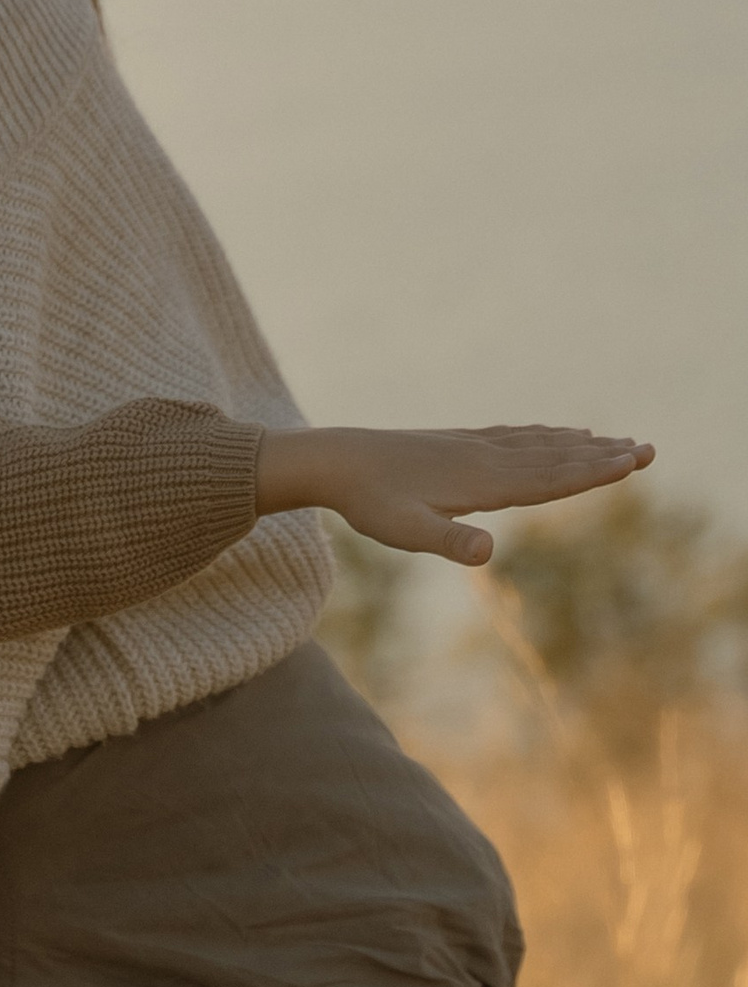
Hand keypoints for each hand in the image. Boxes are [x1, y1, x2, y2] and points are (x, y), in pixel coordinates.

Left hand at [256, 425, 651, 564]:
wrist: (336, 460)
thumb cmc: (369, 502)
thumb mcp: (404, 532)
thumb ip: (448, 542)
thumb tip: (487, 554)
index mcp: (483, 483)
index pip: (550, 479)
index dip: (593, 473)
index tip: (633, 463)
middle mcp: (487, 459)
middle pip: (556, 457)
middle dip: (603, 456)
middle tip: (650, 449)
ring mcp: (475, 447)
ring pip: (541, 444)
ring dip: (582, 443)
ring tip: (618, 440)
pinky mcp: (459, 441)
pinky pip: (516, 436)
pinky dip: (546, 434)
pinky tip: (560, 432)